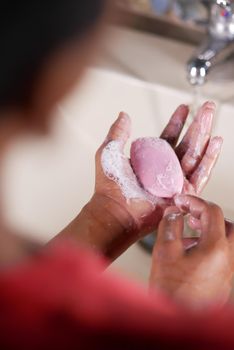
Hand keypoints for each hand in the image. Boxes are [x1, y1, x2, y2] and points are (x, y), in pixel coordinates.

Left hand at [94, 102, 221, 235]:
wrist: (115, 210)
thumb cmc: (109, 186)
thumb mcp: (110, 151)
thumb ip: (118, 132)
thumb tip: (123, 115)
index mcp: (152, 159)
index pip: (169, 136)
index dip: (178, 122)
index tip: (184, 108)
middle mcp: (166, 170)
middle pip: (187, 143)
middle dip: (198, 124)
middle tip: (207, 107)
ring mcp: (176, 181)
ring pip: (196, 155)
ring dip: (204, 135)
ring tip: (211, 116)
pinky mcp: (183, 193)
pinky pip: (200, 174)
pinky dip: (209, 158)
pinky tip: (215, 142)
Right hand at [150, 195, 233, 309]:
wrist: (176, 322)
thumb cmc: (171, 291)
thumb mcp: (165, 251)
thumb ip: (171, 225)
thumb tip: (174, 212)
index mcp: (216, 247)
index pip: (211, 212)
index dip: (194, 202)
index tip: (180, 201)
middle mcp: (227, 258)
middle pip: (227, 225)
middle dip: (208, 215)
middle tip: (190, 213)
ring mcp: (227, 270)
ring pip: (226, 240)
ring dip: (209, 230)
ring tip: (189, 229)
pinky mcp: (222, 280)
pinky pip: (221, 255)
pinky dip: (209, 245)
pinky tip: (189, 250)